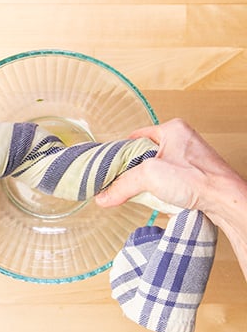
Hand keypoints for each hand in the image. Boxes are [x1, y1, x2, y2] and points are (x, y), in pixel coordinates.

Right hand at [95, 118, 237, 222]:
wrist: (227, 202)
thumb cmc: (198, 179)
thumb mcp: (150, 176)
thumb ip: (122, 185)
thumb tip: (103, 196)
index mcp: (172, 129)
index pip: (134, 138)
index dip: (120, 153)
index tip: (109, 166)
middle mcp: (181, 140)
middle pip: (143, 154)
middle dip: (132, 169)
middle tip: (121, 181)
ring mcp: (188, 158)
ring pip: (155, 168)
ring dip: (145, 181)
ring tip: (138, 190)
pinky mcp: (192, 175)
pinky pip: (166, 179)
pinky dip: (158, 188)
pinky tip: (154, 197)